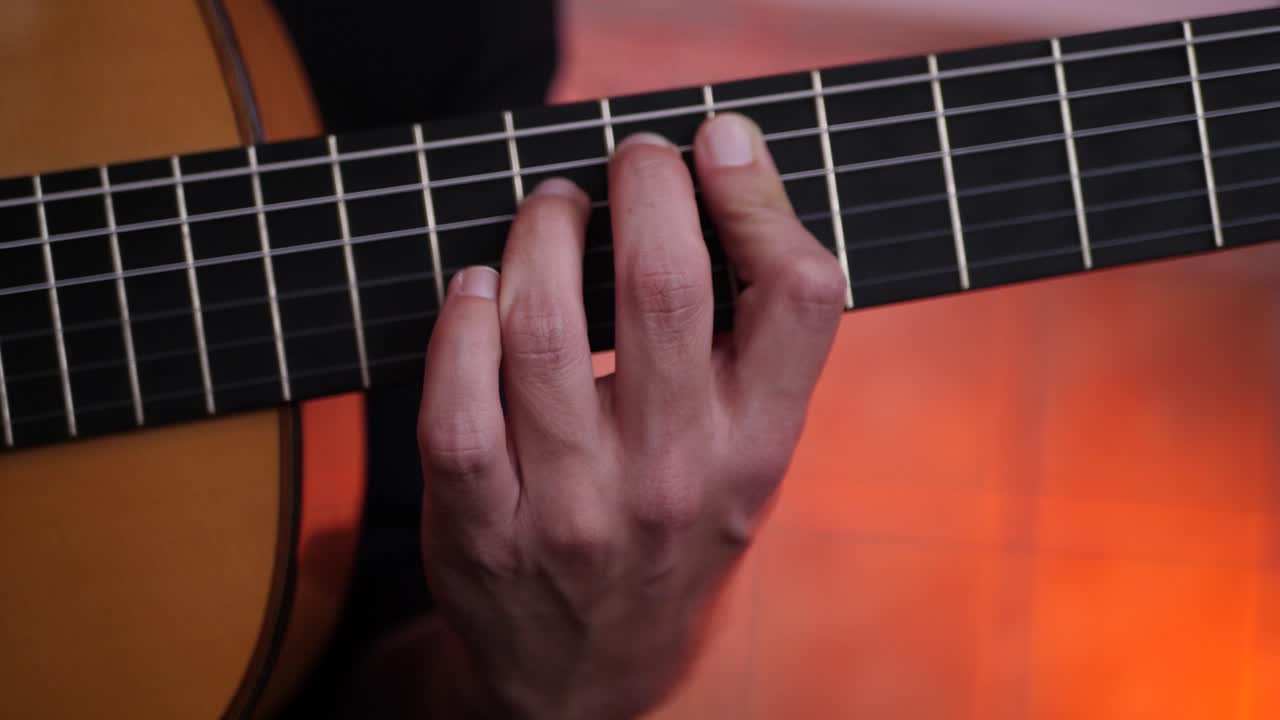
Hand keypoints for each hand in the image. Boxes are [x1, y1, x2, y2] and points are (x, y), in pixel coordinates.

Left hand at [417, 113, 845, 718]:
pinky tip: (476, 288)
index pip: (799, 297)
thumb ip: (751, 349)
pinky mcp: (482, 530)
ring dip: (538, 234)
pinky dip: (459, 321)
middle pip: (661, 286)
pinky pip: (454, 404)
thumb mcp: (747, 461)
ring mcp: (573, 509)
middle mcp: (675, 478)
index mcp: (758, 451)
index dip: (759, 197)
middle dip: (641, 185)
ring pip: (540, 328)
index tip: (719, 142)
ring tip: (549, 209)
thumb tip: (723, 184)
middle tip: (631, 158)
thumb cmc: (674, 533)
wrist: (589, 676)